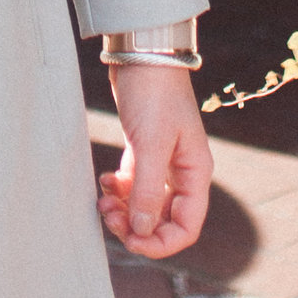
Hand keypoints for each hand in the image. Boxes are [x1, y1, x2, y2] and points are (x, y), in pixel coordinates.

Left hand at [98, 60, 212, 262]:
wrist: (141, 54)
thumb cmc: (154, 94)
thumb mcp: (150, 144)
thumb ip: (146, 190)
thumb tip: (141, 230)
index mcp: (195, 173)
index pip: (186, 227)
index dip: (161, 243)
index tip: (131, 240)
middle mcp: (182, 172)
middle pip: (163, 220)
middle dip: (136, 227)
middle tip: (109, 218)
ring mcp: (162, 162)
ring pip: (145, 204)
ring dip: (124, 210)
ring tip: (102, 201)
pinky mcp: (143, 151)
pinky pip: (132, 185)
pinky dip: (118, 191)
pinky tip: (104, 182)